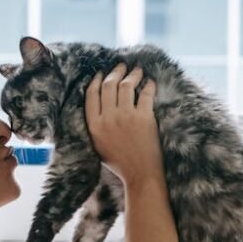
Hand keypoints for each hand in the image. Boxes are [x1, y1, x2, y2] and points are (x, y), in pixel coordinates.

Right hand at [84, 63, 161, 182]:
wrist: (140, 175)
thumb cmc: (120, 163)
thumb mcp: (98, 145)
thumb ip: (96, 125)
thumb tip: (98, 104)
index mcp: (94, 125)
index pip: (91, 94)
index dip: (96, 80)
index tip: (101, 73)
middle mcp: (108, 118)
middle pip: (108, 85)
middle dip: (115, 72)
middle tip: (121, 66)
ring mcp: (126, 117)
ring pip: (126, 85)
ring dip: (132, 74)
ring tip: (137, 71)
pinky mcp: (144, 118)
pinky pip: (146, 94)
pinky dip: (149, 85)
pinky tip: (150, 82)